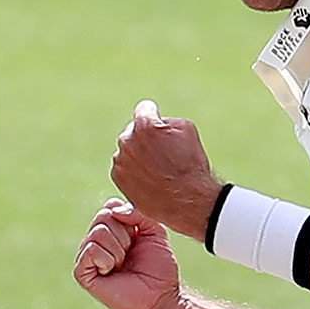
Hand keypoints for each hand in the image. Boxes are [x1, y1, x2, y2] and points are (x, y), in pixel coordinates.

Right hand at [74, 198, 184, 308]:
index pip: (110, 206)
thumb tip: (113, 209)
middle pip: (103, 216)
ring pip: (98, 232)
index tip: (138, 238)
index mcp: (112, 229)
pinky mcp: (82, 272)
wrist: (160, 297)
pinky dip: (108, 260)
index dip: (129, 219)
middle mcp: (96, 240)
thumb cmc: (158, 268)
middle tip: (131, 253)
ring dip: (119, 250)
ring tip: (123, 264)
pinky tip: (112, 272)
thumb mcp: (155, 231)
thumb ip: (139, 212)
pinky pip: (91, 250)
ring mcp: (87, 256)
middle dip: (125, 235)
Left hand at [111, 100, 223, 240]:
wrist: (187, 199)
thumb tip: (156, 122)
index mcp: (145, 125)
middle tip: (164, 152)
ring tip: (159, 168)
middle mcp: (127, 140)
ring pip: (128, 149)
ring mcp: (121, 160)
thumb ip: (165, 120)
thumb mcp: (187, 129)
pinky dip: (134, 170)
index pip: (144, 108)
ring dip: (139, 153)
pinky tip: (151, 178)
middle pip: (134, 130)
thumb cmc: (191, 163)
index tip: (160, 122)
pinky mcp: (118, 177)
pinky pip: (124, 166)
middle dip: (146, 136)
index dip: (154, 114)